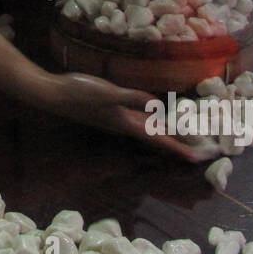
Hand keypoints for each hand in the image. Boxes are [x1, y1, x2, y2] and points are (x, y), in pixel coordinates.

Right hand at [18, 70, 219, 162]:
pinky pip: (138, 118)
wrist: (53, 94)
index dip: (179, 148)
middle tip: (198, 148)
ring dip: (166, 133)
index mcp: (127, 123)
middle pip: (157, 137)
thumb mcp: (108, 94)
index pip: (159, 139)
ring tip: (184, 135)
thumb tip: (157, 105)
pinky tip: (154, 113)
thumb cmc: (79, 93)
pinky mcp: (110, 110)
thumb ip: (132, 99)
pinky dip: (152, 119)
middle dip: (177, 143)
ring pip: (149, 129)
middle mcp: (125, 124)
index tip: (199, 159)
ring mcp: (117, 118)